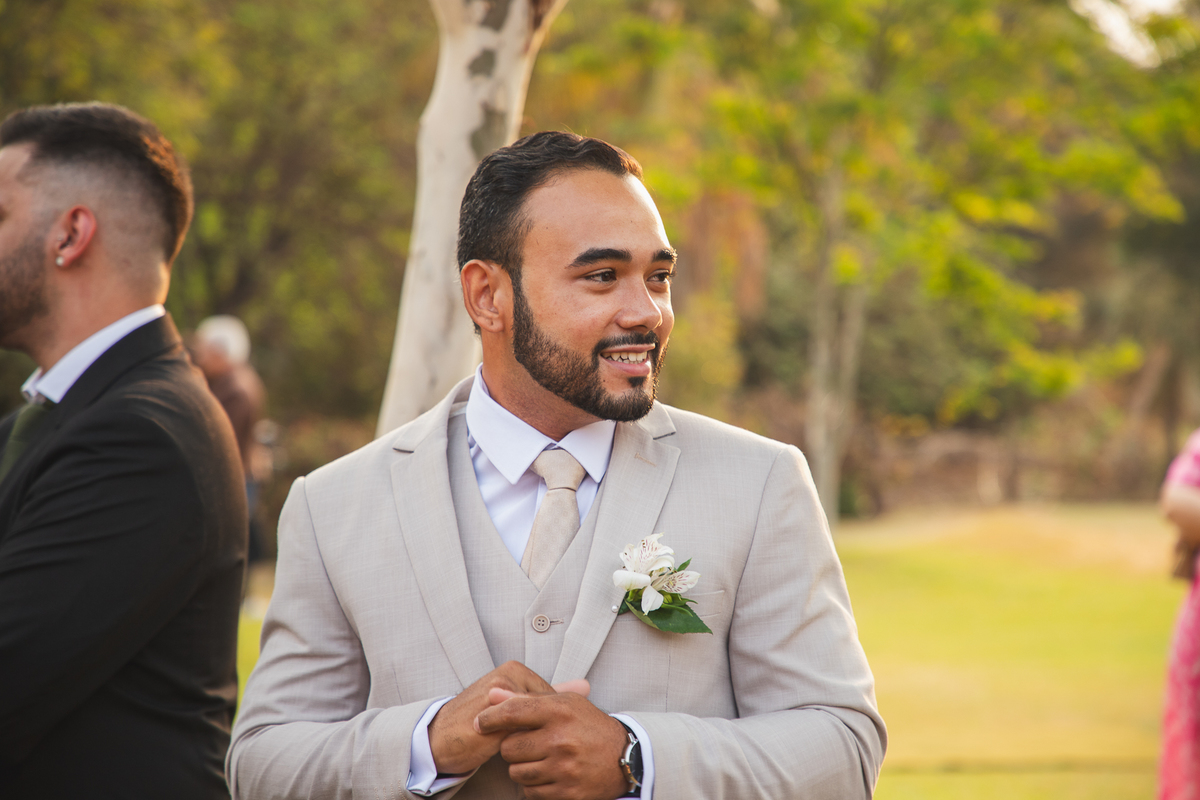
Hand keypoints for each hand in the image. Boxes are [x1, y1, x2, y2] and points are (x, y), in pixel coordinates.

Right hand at [429, 661, 555, 774]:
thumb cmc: (476, 720)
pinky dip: (524, 748)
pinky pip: (520, 737)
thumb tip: (584, 686)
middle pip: (545, 710)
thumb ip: (545, 695)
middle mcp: (506, 679)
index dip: (549, 720)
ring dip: (533, 740)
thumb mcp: (512, 702)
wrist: (439, 738)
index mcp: (513, 669)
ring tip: (521, 746)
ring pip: (534, 724)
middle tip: (531, 740)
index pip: (551, 696)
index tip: (540, 729)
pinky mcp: (492, 722)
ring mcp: (498, 699)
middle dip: (544, 729)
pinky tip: (517, 753)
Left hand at [475, 688, 630, 799]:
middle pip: (509, 747)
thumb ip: (527, 699)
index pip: (513, 712)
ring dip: (521, 767)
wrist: (623, 757)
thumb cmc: (588, 725)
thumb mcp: (564, 703)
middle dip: (512, 746)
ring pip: (516, 772)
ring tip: (539, 758)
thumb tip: (492, 694)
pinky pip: (530, 791)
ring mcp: (564, 768)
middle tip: (528, 743)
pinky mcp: (567, 792)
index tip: (481, 722)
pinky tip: (548, 774)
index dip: (490, 717)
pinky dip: (534, 784)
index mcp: (560, 711)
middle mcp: (561, 739)